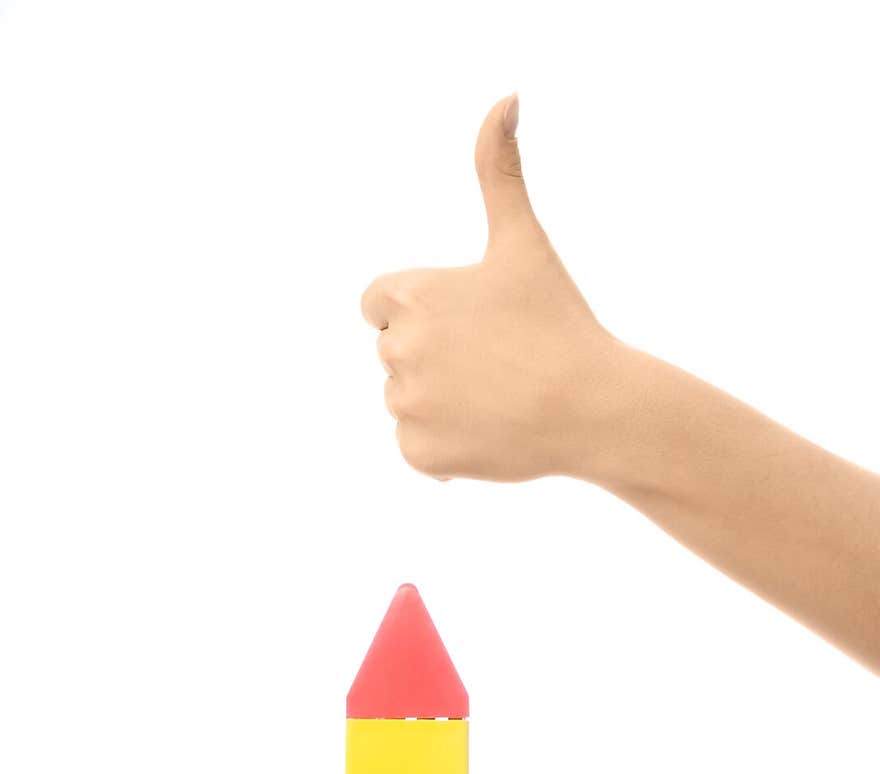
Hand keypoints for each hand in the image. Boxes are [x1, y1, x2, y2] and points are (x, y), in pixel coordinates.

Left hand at [361, 95, 634, 483]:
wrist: (593, 407)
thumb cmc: (560, 321)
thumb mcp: (523, 240)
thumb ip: (499, 170)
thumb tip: (506, 98)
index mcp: (410, 297)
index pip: (376, 305)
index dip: (418, 312)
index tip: (462, 322)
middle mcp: (398, 351)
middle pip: (394, 354)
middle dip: (435, 357)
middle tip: (495, 361)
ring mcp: (407, 407)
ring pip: (406, 401)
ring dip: (440, 402)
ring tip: (497, 398)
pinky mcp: (420, 455)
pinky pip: (417, 448)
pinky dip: (446, 447)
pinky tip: (490, 432)